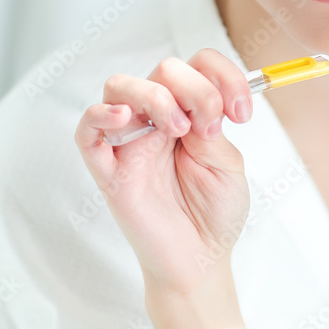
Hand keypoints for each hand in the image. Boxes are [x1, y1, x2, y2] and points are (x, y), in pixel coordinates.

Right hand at [74, 48, 253, 292]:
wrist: (200, 262)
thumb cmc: (214, 214)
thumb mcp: (227, 165)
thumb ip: (210, 128)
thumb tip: (195, 107)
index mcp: (190, 114)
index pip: (197, 66)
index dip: (223, 76)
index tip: (241, 112)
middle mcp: (157, 120)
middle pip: (162, 70)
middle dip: (195, 90)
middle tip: (209, 128)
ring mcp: (130, 143)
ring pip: (120, 87)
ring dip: (153, 96)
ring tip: (176, 128)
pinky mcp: (108, 170)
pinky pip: (86, 133)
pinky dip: (99, 116)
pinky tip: (122, 119)